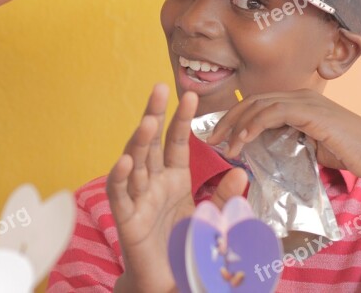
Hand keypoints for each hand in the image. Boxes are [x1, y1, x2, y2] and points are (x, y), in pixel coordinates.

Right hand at [108, 84, 247, 292]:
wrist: (170, 282)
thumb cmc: (187, 248)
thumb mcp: (213, 220)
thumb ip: (224, 197)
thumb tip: (240, 170)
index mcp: (174, 179)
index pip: (177, 142)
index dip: (181, 119)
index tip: (190, 95)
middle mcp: (153, 182)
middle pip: (152, 143)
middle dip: (154, 114)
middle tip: (159, 88)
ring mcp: (137, 198)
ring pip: (135, 163)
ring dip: (139, 142)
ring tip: (148, 122)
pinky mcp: (125, 218)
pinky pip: (120, 194)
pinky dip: (120, 178)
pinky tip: (126, 162)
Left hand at [207, 89, 360, 179]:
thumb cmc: (344, 153)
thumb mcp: (306, 145)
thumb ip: (284, 140)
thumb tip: (258, 148)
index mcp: (295, 101)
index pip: (255, 104)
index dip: (234, 117)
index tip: (217, 134)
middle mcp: (297, 95)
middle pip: (251, 102)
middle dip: (227, 119)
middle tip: (209, 138)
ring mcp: (304, 100)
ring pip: (258, 106)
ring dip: (237, 125)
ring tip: (224, 146)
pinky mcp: (309, 110)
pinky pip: (273, 113)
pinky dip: (254, 125)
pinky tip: (242, 140)